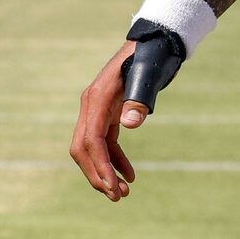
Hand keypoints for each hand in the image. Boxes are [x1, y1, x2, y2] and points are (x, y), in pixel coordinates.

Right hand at [70, 40, 144, 200]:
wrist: (156, 41)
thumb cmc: (153, 56)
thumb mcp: (150, 76)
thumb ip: (139, 99)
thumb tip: (129, 125)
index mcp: (96, 99)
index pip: (90, 141)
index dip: (100, 166)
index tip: (112, 188)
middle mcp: (91, 105)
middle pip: (83, 149)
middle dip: (97, 174)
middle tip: (117, 197)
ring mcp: (99, 109)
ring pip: (93, 149)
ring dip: (106, 171)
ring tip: (124, 193)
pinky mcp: (110, 112)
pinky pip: (106, 142)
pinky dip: (115, 160)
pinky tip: (130, 175)